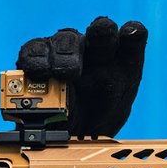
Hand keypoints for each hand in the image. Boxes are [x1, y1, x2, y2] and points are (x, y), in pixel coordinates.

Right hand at [16, 16, 147, 137]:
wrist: (64, 136)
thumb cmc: (94, 121)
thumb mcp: (113, 116)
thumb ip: (115, 97)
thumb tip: (95, 88)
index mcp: (121, 60)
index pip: (132, 37)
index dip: (132, 34)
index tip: (131, 34)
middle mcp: (95, 50)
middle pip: (101, 31)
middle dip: (102, 32)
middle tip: (99, 37)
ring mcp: (66, 51)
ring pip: (67, 39)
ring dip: (67, 53)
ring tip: (66, 73)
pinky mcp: (38, 57)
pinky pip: (34, 50)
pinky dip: (36, 59)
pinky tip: (40, 71)